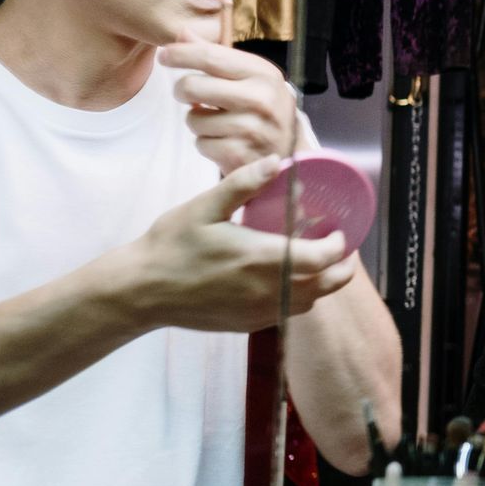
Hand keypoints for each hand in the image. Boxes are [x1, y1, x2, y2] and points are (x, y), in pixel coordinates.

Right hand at [118, 156, 357, 332]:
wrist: (142, 292)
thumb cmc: (171, 246)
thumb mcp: (204, 207)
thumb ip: (243, 184)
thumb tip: (275, 162)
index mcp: (263, 259)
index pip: (324, 258)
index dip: (340, 245)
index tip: (338, 230)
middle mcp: (268, 291)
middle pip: (327, 285)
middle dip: (342, 267)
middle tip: (341, 247)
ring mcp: (260, 312)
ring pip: (310, 302)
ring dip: (322, 283)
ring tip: (317, 261)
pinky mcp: (249, 324)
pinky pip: (288, 313)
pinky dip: (299, 296)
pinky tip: (285, 278)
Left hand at [158, 40, 313, 175]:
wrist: (289, 152)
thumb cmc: (262, 108)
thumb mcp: (249, 77)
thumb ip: (216, 55)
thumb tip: (183, 33)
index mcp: (263, 73)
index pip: (211, 56)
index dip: (180, 53)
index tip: (164, 55)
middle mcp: (260, 99)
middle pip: (192, 86)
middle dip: (181, 90)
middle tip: (188, 94)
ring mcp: (251, 129)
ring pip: (192, 118)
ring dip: (196, 121)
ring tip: (217, 122)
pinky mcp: (240, 154)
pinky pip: (200, 144)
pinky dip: (206, 143)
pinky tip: (224, 140)